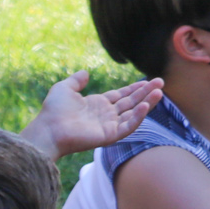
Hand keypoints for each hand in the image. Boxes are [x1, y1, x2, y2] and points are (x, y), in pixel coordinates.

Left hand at [22, 71, 164, 159]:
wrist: (48, 129)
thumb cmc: (53, 110)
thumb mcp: (64, 89)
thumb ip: (76, 80)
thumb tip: (85, 72)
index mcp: (98, 105)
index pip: (122, 96)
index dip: (135, 88)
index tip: (148, 81)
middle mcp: (106, 115)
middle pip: (131, 102)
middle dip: (146, 92)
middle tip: (161, 82)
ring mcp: (109, 126)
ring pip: (133, 113)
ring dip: (147, 103)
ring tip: (159, 92)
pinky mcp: (109, 136)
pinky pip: (128, 126)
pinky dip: (138, 117)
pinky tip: (145, 105)